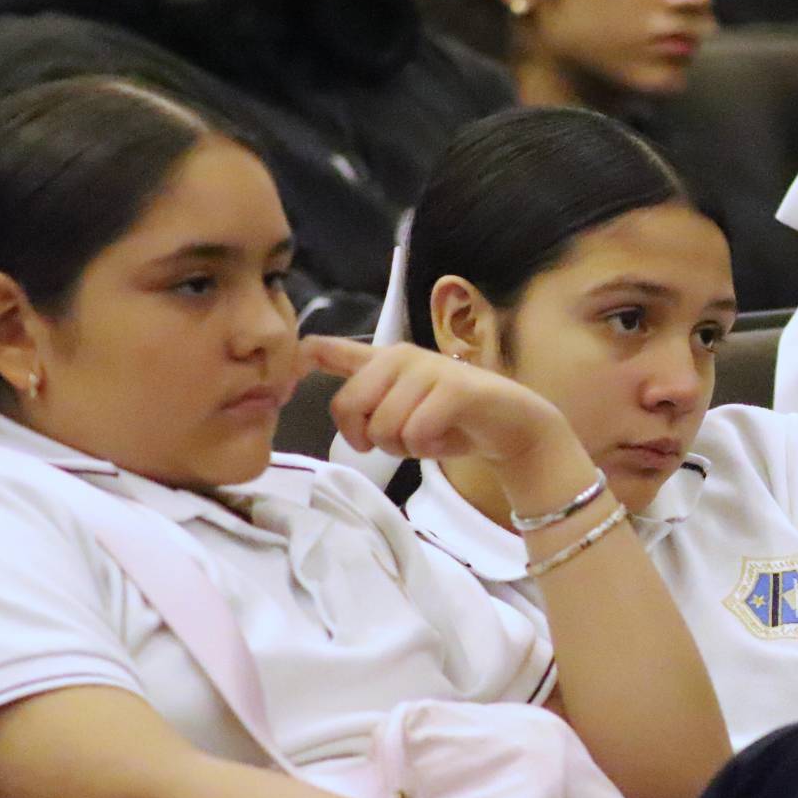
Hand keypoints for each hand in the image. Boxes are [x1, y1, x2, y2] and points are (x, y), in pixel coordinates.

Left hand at [302, 337, 569, 468]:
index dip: (298, 364)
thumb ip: (364, 401)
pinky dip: (428, 449)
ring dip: (405, 448)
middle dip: (369, 438)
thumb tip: (318, 386)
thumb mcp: (399, 412)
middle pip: (348, 405)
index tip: (286, 387)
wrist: (512, 427)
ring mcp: (429, 368)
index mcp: (382, 360)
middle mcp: (400, 356)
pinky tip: (444, 441)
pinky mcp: (455, 388)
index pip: (327, 349)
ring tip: (428, 439)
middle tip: (398, 442)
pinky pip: (417, 432)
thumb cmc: (452, 422)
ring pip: (384, 427)